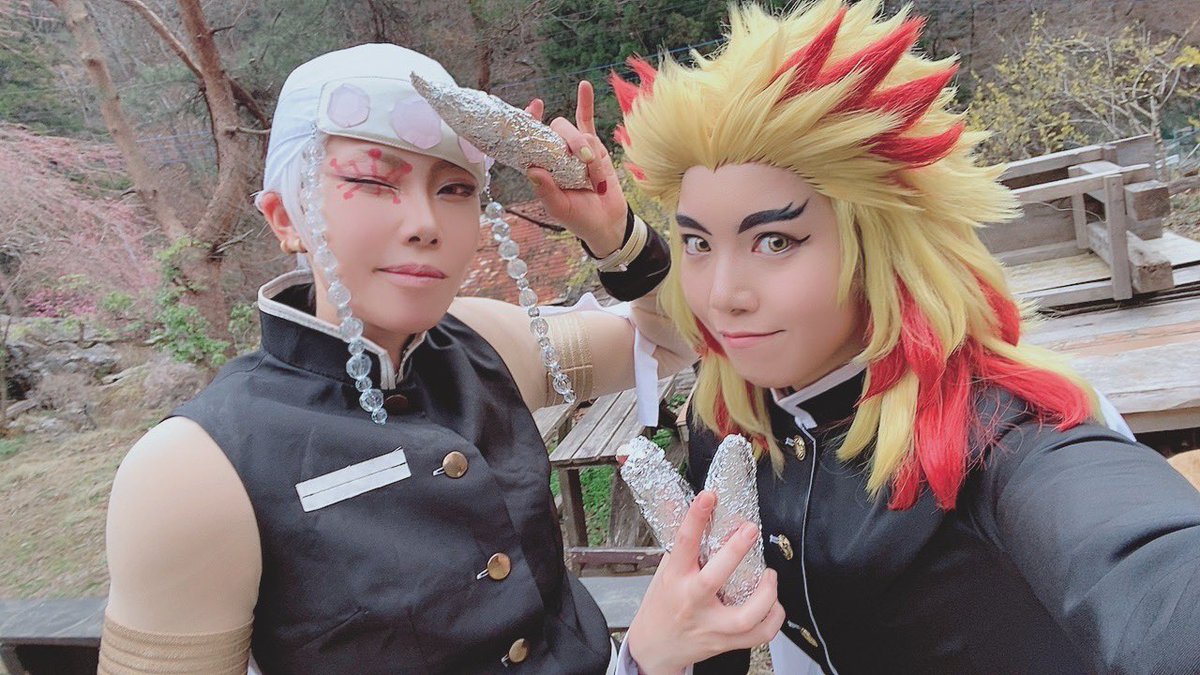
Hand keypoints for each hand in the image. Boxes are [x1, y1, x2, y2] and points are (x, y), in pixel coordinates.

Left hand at [524, 80, 627, 256]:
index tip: (533, 108)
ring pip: (577, 132)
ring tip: (596, 178)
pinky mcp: (593, 147)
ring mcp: (574, 148)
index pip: (529, 139)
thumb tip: (532, 170)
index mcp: (541, 167)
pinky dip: (585, 103)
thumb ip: (547, 191)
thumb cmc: (579, 218)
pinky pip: (587, 121)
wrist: (607, 222)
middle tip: (585, 163)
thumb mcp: (560, 209)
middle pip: (557, 131)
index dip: (527, 121)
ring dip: (589, 151)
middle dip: (571, 142)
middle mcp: (555, 154)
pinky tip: (585, 86)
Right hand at [624, 491, 784, 674]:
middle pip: (713, 579)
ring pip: (745, 616)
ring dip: (766, 594)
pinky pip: (759, 635)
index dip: (695, 517)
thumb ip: (679, 542)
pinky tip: (774, 603)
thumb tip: (680, 502)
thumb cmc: (662, 606)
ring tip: (769, 575)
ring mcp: (710, 625)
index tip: (708, 497)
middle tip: (750, 530)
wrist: (655, 648)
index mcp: (675, 579)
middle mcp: (692, 601)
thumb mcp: (664, 571)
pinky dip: (773, 618)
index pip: (683, 543)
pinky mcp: (725, 642)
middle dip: (734, 552)